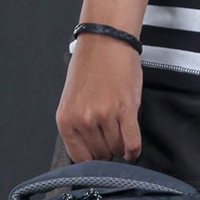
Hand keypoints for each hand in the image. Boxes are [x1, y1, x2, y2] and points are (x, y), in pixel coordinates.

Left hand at [55, 34, 143, 161]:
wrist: (105, 40)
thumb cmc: (90, 68)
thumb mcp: (72, 101)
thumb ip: (77, 127)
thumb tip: (91, 154)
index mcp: (66, 120)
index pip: (81, 158)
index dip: (93, 158)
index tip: (100, 153)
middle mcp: (83, 119)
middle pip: (101, 155)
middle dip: (109, 150)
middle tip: (112, 137)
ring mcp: (104, 115)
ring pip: (117, 149)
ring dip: (122, 147)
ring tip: (121, 133)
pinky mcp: (125, 110)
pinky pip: (132, 144)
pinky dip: (134, 150)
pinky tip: (132, 147)